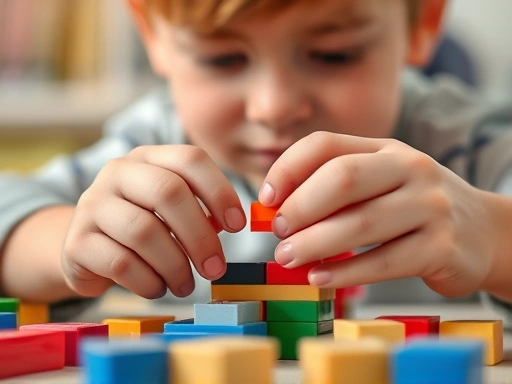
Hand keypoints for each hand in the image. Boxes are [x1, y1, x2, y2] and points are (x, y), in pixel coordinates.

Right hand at [62, 145, 245, 298]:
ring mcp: (92, 204)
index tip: (238, 226)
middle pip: (168, 192)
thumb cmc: (143, 225)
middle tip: (216, 268)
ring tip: (186, 285)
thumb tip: (230, 224)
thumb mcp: (171, 210)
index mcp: (148, 158)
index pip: (190, 159)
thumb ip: (200, 210)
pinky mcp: (77, 242)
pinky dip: (149, 281)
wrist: (88, 248)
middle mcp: (118, 173)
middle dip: (200, 236)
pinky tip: (158, 288)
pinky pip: (121, 263)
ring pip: (144, 231)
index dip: (220, 191)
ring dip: (175, 265)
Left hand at [259, 131, 495, 296]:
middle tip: (278, 230)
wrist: (483, 232)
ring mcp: (430, 206)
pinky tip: (320, 278)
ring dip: (315, 243)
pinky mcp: (442, 247)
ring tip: (288, 257)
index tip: (266, 197)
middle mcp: (410, 168)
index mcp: (385, 149)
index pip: (325, 145)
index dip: (287, 168)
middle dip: (300, 206)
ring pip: (361, 223)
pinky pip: (384, 261)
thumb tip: (277, 208)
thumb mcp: (381, 183)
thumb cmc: (414, 206)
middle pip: (343, 178)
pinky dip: (346, 272)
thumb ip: (336, 190)